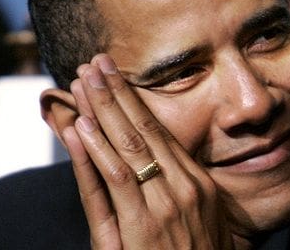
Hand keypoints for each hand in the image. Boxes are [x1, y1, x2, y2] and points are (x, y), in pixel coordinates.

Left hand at [62, 54, 233, 248]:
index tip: (118, 75)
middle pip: (143, 128)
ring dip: (104, 110)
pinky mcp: (140, 227)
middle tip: (97, 63)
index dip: (136, 100)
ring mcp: (163, 204)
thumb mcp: (206, 213)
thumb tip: (168, 153)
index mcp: (196, 180)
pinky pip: (117, 180)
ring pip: (129, 146)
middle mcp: (182, 185)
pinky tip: (83, 125)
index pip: (160, 130)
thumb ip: (184, 182)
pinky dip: (98, 151)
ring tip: (85, 79)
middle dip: (117, 93)